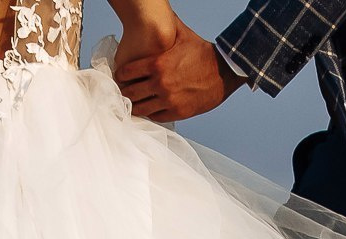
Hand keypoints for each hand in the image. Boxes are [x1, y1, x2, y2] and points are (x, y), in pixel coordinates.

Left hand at [115, 27, 239, 121]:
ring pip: (141, 108)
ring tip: (134, 103)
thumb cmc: (203, 53)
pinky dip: (151, 113)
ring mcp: (169, 100)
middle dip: (124, 92)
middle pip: (130, 93)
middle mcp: (161, 83)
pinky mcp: (178, 112)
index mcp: (157, 64)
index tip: (121, 77)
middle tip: (123, 92)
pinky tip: (149, 108)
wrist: (225, 71)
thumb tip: (156, 14)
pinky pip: (156, 117)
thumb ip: (165, 28)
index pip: (126, 73)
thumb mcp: (182, 36)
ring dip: (135, 106)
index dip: (120, 75)